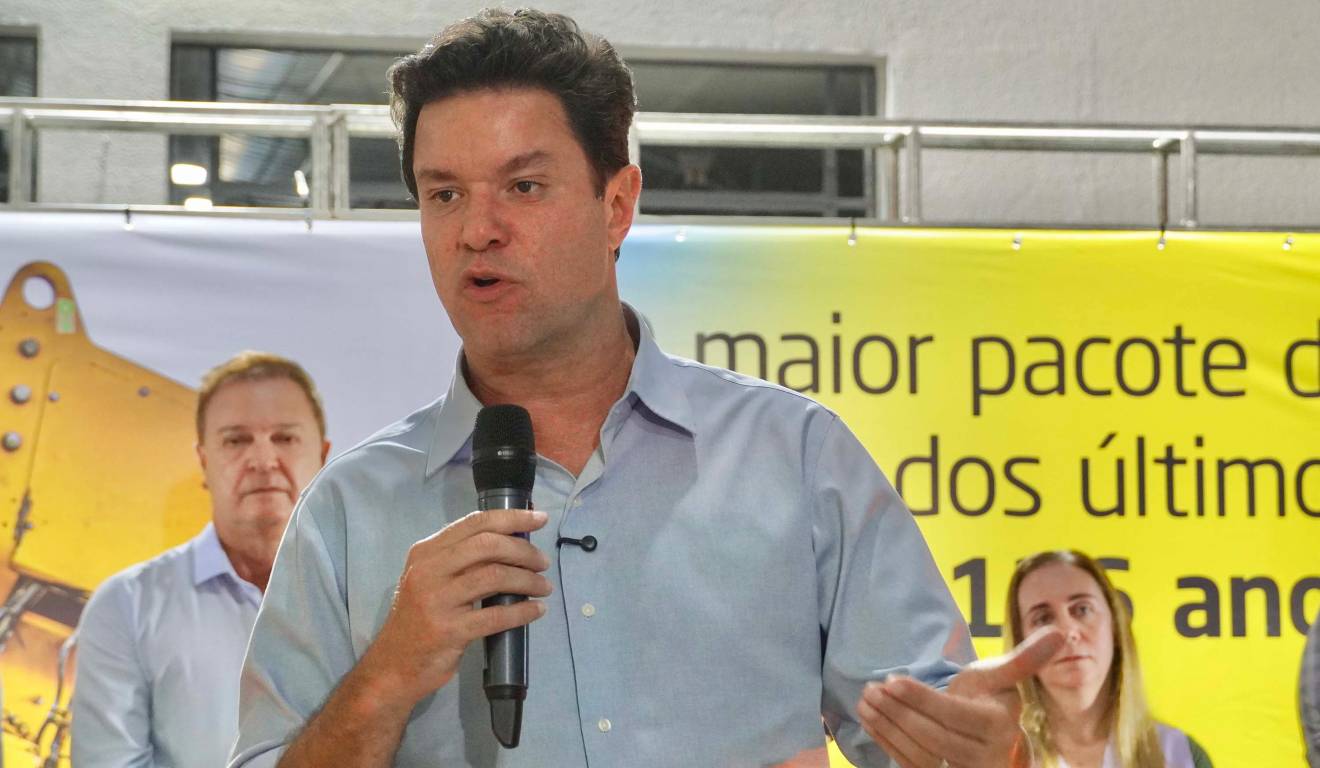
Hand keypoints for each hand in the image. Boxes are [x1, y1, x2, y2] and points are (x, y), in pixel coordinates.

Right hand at [359, 508, 552, 707]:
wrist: (393, 667)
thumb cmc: (418, 620)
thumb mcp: (430, 580)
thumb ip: (460, 560)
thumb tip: (511, 544)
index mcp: (426, 552)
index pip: (474, 523)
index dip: (511, 518)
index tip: (539, 518)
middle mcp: (428, 570)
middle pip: (487, 545)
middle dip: (523, 550)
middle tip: (543, 562)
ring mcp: (437, 600)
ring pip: (495, 576)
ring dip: (527, 580)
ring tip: (544, 587)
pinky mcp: (449, 631)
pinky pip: (496, 616)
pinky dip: (522, 611)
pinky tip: (536, 610)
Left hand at [856, 627, 1064, 767]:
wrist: (988, 736)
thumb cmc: (989, 698)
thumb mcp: (1001, 676)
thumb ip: (1025, 659)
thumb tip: (1059, 633)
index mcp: (998, 727)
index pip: (954, 715)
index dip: (922, 699)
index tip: (892, 680)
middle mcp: (984, 757)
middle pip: (934, 738)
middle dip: (899, 713)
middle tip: (871, 689)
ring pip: (920, 755)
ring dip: (887, 728)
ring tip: (865, 702)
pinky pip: (910, 766)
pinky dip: (886, 743)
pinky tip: (870, 720)